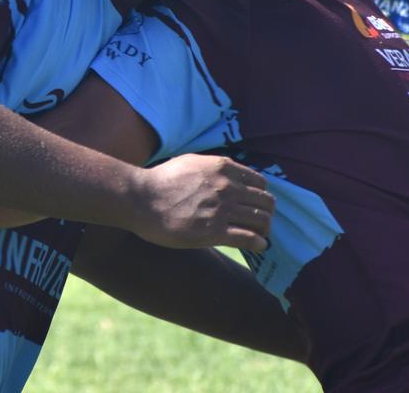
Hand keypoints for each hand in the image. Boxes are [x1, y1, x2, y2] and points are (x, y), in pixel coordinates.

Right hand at [129, 155, 273, 252]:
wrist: (142, 199)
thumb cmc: (162, 180)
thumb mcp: (192, 162)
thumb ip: (215, 167)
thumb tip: (229, 174)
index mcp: (223, 168)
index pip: (260, 182)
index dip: (261, 194)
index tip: (257, 203)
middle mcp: (228, 187)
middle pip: (266, 201)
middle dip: (267, 212)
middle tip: (262, 221)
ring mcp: (222, 209)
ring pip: (262, 220)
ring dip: (265, 229)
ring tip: (261, 235)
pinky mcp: (215, 232)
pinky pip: (250, 238)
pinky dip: (259, 243)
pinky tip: (259, 246)